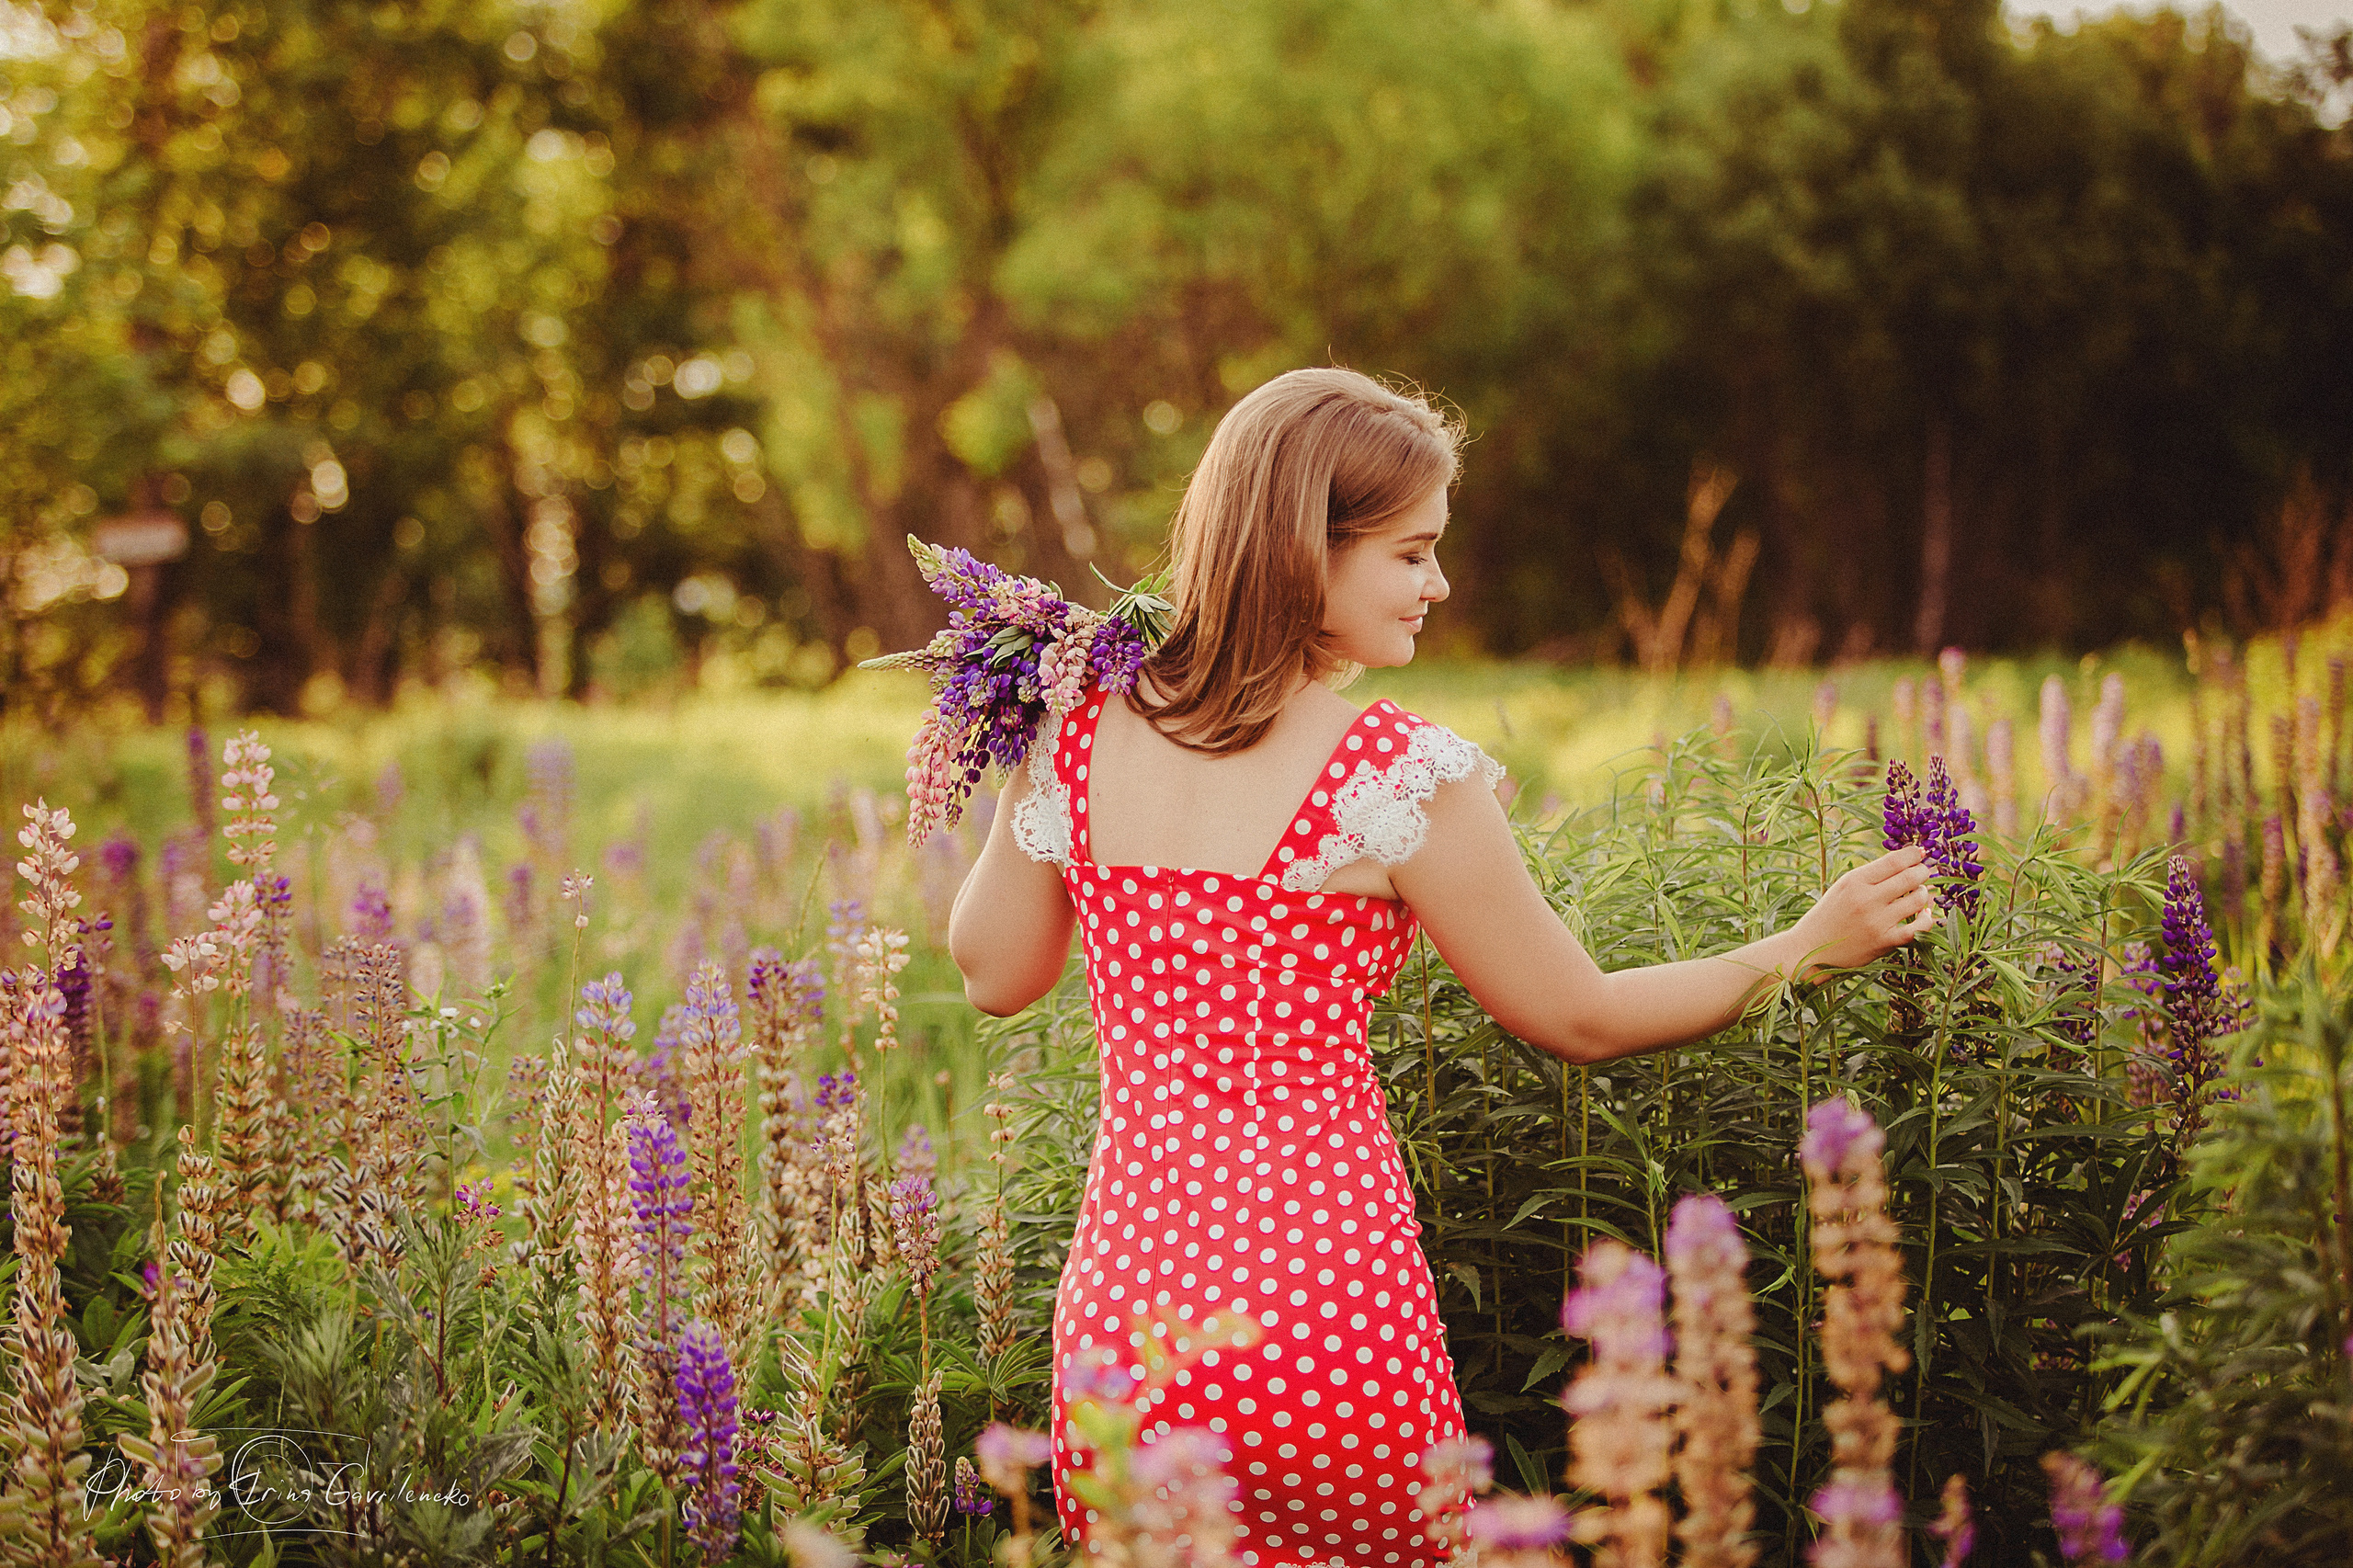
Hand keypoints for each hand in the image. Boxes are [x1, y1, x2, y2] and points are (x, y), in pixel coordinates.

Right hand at [1783, 845, 1935, 981]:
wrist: (1809, 951)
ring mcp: (1876, 922)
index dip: (1913, 854)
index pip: (1894, 861)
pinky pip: (1919, 928)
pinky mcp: (1884, 942)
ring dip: (1924, 894)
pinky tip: (1925, 915)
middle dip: (1923, 872)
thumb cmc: (1827, 917)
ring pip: (1918, 900)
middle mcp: (1866, 899)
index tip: (1920, 853)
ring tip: (1919, 894)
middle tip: (1923, 873)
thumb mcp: (1842, 888)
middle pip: (1910, 877)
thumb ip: (1869, 876)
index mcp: (1854, 881)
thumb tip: (1905, 863)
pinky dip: (1927, 919)